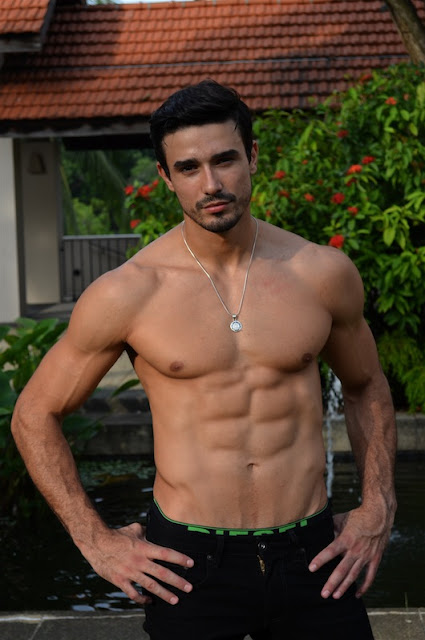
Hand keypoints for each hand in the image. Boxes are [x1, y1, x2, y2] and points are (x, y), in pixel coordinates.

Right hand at [79, 522, 193, 604]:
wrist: (97, 544)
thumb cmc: (117, 535)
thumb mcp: (134, 529)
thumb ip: (147, 532)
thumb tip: (156, 531)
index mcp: (144, 548)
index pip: (166, 553)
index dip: (179, 558)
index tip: (191, 563)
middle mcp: (139, 561)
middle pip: (162, 573)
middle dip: (177, 581)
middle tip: (189, 588)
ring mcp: (130, 573)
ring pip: (150, 586)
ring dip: (164, 594)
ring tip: (175, 600)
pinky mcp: (120, 581)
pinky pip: (133, 594)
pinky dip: (142, 599)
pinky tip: (150, 601)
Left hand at [308, 506, 391, 599]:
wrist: (379, 515)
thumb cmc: (358, 516)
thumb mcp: (341, 519)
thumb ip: (331, 528)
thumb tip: (321, 533)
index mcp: (346, 539)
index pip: (330, 551)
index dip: (320, 560)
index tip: (311, 568)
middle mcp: (355, 550)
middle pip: (342, 570)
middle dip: (332, 583)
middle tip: (323, 594)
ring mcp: (366, 556)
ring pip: (354, 575)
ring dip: (344, 587)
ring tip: (335, 596)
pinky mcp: (375, 559)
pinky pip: (370, 576)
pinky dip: (364, 586)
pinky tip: (357, 594)